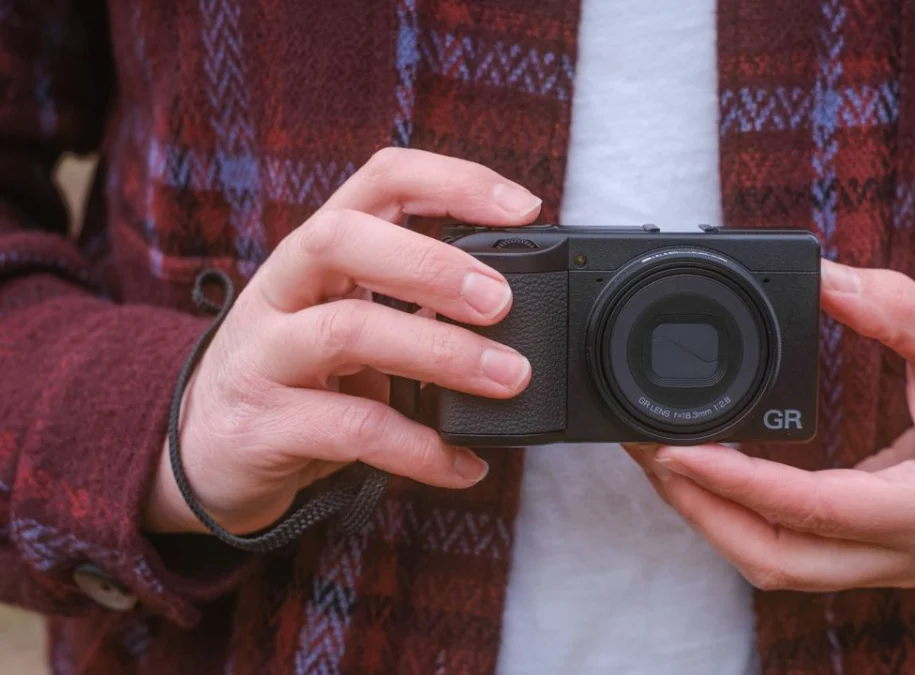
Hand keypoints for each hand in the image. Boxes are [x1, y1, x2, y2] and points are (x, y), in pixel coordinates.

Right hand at [144, 149, 542, 534]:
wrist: (200, 454)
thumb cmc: (296, 375)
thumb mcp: (346, 319)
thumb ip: (412, 303)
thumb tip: (515, 309)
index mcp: (316, 254)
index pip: (379, 181)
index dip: (452, 182)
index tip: (522, 207)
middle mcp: (281, 291)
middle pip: (341, 239)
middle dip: (430, 263)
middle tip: (501, 300)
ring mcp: (263, 357)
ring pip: (346, 332)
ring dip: (439, 351)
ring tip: (507, 377)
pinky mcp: (263, 427)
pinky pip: (350, 430)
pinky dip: (418, 448)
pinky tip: (463, 463)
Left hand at [627, 260, 914, 591]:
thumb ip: (895, 309)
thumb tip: (821, 275)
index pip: (812, 509)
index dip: (737, 482)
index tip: (677, 450)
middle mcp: (902, 554)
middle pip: (776, 560)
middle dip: (702, 512)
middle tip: (648, 455)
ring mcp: (884, 563)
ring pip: (776, 565)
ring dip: (713, 520)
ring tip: (664, 463)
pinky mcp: (871, 553)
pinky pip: (792, 550)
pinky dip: (742, 519)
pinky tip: (711, 477)